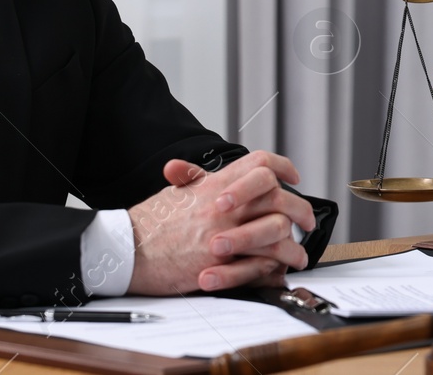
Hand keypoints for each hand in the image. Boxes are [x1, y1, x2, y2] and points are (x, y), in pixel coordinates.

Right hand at [127, 150, 316, 294]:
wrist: (126, 250)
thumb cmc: (148, 223)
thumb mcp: (175, 191)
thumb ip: (198, 181)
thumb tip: (210, 175)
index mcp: (215, 185)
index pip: (259, 163)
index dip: (282, 165)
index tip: (292, 176)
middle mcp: (223, 205)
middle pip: (278, 197)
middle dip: (300, 208)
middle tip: (306, 219)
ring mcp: (223, 234)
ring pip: (276, 231)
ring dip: (292, 244)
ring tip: (297, 253)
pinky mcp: (220, 263)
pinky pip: (260, 263)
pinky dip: (275, 267)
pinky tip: (280, 270)